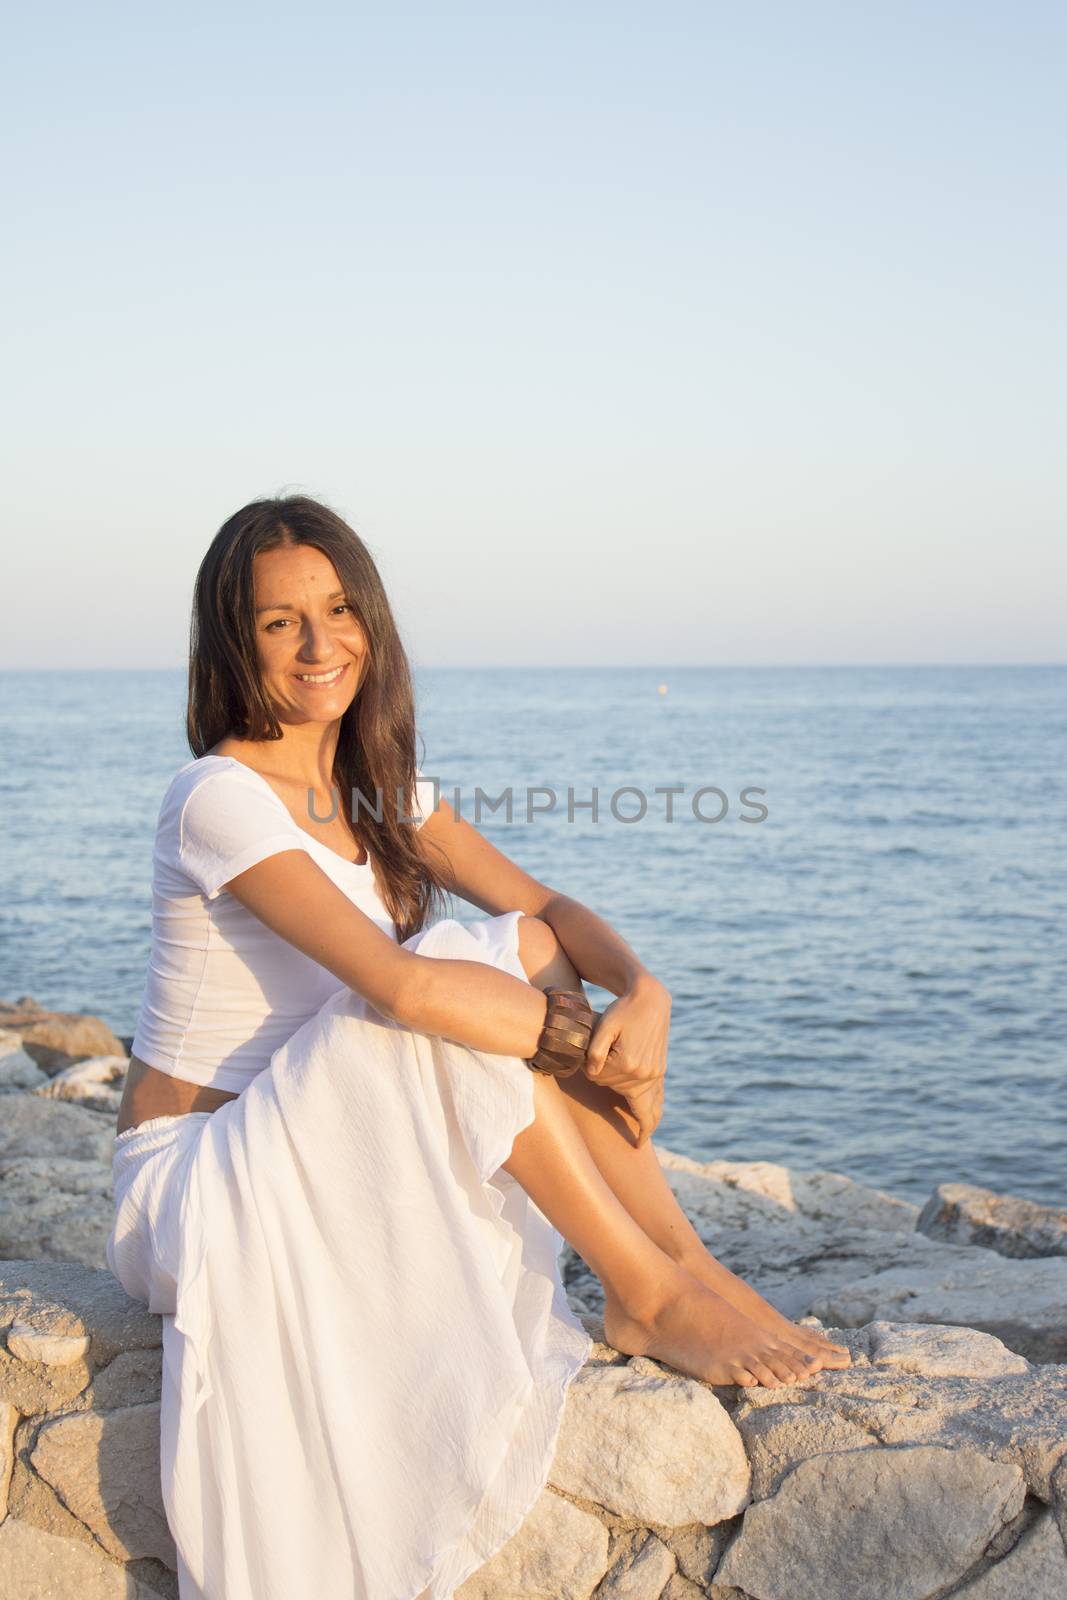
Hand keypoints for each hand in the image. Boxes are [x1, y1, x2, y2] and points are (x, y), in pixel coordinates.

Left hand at [582, 976, 670, 1146]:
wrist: (650, 1000)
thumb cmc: (622, 1010)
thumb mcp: (604, 1025)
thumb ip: (594, 1050)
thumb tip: (591, 1072)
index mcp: (628, 1063)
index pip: (597, 1077)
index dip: (590, 1066)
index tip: (590, 1052)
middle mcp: (644, 1073)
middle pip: (614, 1089)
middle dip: (605, 1079)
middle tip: (600, 1063)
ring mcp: (654, 1074)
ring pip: (640, 1102)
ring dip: (637, 1116)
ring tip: (639, 1140)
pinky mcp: (659, 1071)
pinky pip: (657, 1099)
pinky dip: (653, 1114)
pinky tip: (649, 1128)